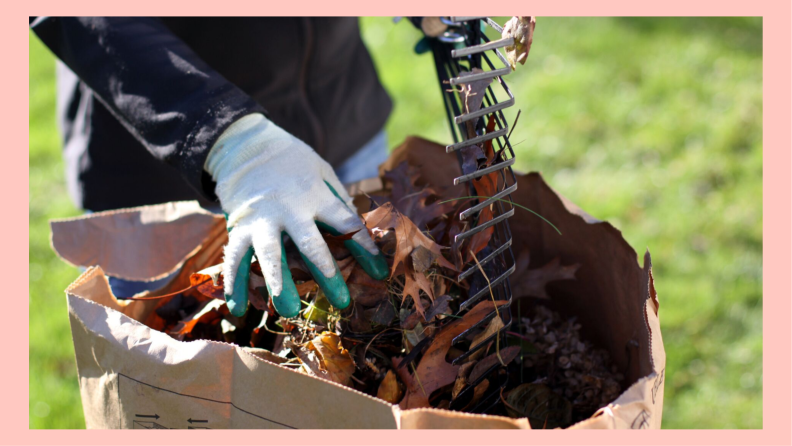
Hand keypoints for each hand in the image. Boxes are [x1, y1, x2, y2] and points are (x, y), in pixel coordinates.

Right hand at [205, 114, 387, 317]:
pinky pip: (235, 258)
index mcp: (316, 196)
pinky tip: (238, 308)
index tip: (380, 272)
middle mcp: (289, 210)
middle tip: (342, 302)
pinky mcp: (239, 227)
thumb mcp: (322, 172)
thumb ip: (338, 201)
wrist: (247, 146)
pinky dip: (235, 284)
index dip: (365, 248)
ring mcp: (262, 220)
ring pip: (270, 255)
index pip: (346, 224)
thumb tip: (358, 230)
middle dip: (327, 273)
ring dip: (279, 284)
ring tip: (288, 310)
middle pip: (310, 245)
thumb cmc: (293, 163)